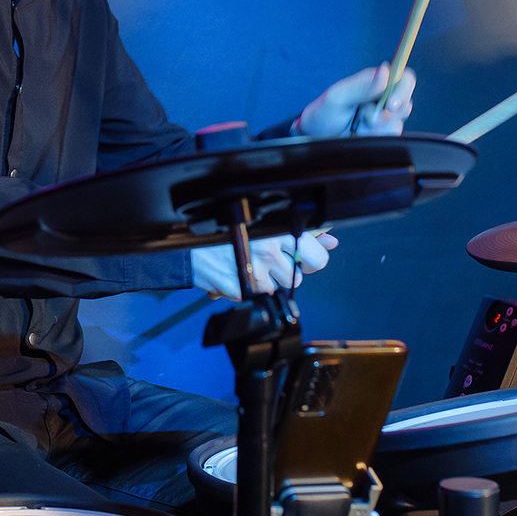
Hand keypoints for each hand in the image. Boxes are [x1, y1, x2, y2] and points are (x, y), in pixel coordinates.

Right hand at [191, 231, 337, 299]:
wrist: (185, 239)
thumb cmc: (222, 224)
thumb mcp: (264, 220)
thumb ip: (301, 231)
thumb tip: (331, 241)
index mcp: (277, 229)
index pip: (315, 256)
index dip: (309, 259)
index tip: (299, 256)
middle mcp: (268, 250)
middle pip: (296, 278)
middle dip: (286, 272)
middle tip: (268, 260)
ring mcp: (253, 272)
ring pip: (276, 289)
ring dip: (265, 280)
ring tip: (246, 262)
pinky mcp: (239, 289)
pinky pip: (254, 295)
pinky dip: (246, 287)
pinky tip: (233, 271)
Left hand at [296, 66, 414, 137]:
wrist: (315, 138)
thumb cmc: (323, 113)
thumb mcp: (338, 97)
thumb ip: (362, 86)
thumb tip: (384, 72)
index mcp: (374, 82)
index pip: (403, 78)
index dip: (403, 90)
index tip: (389, 104)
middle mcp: (382, 98)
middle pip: (406, 102)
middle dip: (387, 115)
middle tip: (367, 120)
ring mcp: (384, 118)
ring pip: (397, 123)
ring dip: (376, 128)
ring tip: (357, 126)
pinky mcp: (382, 134)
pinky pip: (390, 137)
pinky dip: (374, 138)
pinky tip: (360, 135)